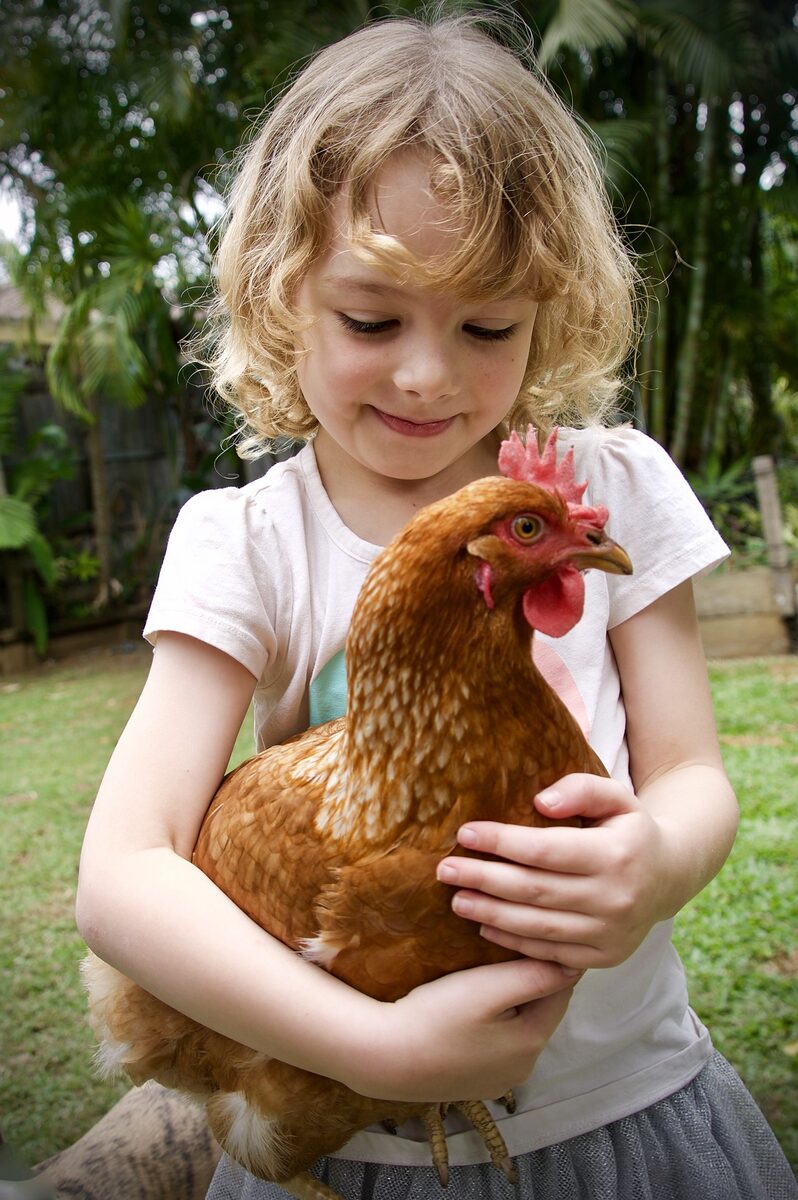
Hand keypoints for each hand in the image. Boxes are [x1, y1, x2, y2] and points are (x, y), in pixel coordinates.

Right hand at [347, 957, 578, 1102]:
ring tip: (490, 968)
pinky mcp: (471, 1080)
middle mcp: (520, 1068)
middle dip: (531, 978)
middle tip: (510, 943)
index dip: (551, 958)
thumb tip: (577, 964)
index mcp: (531, 1044)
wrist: (381, 1055)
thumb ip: (535, 975)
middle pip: (540, 1009)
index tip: (537, 930)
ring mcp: (495, 1078)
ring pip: (517, 1026)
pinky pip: (495, 1041)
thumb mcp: (488, 988)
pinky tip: (471, 1004)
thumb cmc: (435, 1016)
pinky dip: (491, 1020)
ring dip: (510, 999)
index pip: (560, 991)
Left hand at [436, 773, 677, 970]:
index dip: (501, 842)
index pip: (546, 850)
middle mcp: (616, 898)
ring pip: (538, 925)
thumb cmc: (630, 829)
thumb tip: (540, 801)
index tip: (465, 833)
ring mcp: (610, 934)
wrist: (671, 876)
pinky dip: (513, 941)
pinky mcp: (604, 958)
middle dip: (484, 879)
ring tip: (456, 899)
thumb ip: (581, 789)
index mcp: (617, 854)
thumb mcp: (616, 796)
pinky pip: (549, 952)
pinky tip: (485, 926)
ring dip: (491, 914)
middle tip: (445, 869)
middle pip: (535, 890)